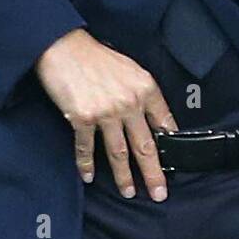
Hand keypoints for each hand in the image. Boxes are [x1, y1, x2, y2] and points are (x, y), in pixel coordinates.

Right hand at [35, 30, 178, 199]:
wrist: (64, 46)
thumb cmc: (95, 56)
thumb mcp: (129, 69)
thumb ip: (141, 93)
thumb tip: (151, 117)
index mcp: (145, 88)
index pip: (164, 121)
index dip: (170, 144)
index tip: (174, 162)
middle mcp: (129, 102)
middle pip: (145, 146)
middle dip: (153, 173)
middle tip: (159, 193)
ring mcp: (106, 112)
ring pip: (119, 153)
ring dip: (124, 176)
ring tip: (129, 192)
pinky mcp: (82, 118)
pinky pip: (86, 148)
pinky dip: (87, 165)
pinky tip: (89, 176)